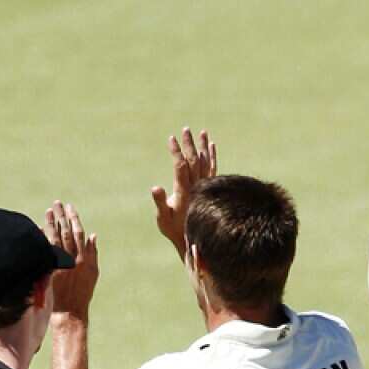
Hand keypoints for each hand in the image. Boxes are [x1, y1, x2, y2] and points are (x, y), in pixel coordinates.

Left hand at [45, 201, 98, 321]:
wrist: (70, 312)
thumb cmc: (82, 293)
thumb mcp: (93, 273)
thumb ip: (93, 253)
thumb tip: (93, 235)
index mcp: (84, 258)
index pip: (79, 232)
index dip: (74, 218)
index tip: (69, 207)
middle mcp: (73, 259)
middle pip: (66, 232)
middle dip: (62, 216)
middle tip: (56, 203)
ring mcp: (61, 265)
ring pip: (56, 239)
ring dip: (52, 224)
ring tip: (48, 211)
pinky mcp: (51, 271)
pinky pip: (46, 251)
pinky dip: (43, 239)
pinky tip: (39, 229)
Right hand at [152, 127, 216, 258]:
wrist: (194, 238)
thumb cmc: (175, 229)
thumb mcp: (163, 218)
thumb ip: (160, 202)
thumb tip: (155, 187)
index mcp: (184, 190)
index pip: (180, 165)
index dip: (176, 151)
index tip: (171, 138)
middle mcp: (196, 186)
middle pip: (193, 159)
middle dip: (189, 143)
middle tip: (185, 129)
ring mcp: (204, 186)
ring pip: (205, 162)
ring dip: (203, 146)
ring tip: (202, 132)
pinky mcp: (209, 188)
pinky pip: (213, 169)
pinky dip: (212, 157)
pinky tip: (212, 146)